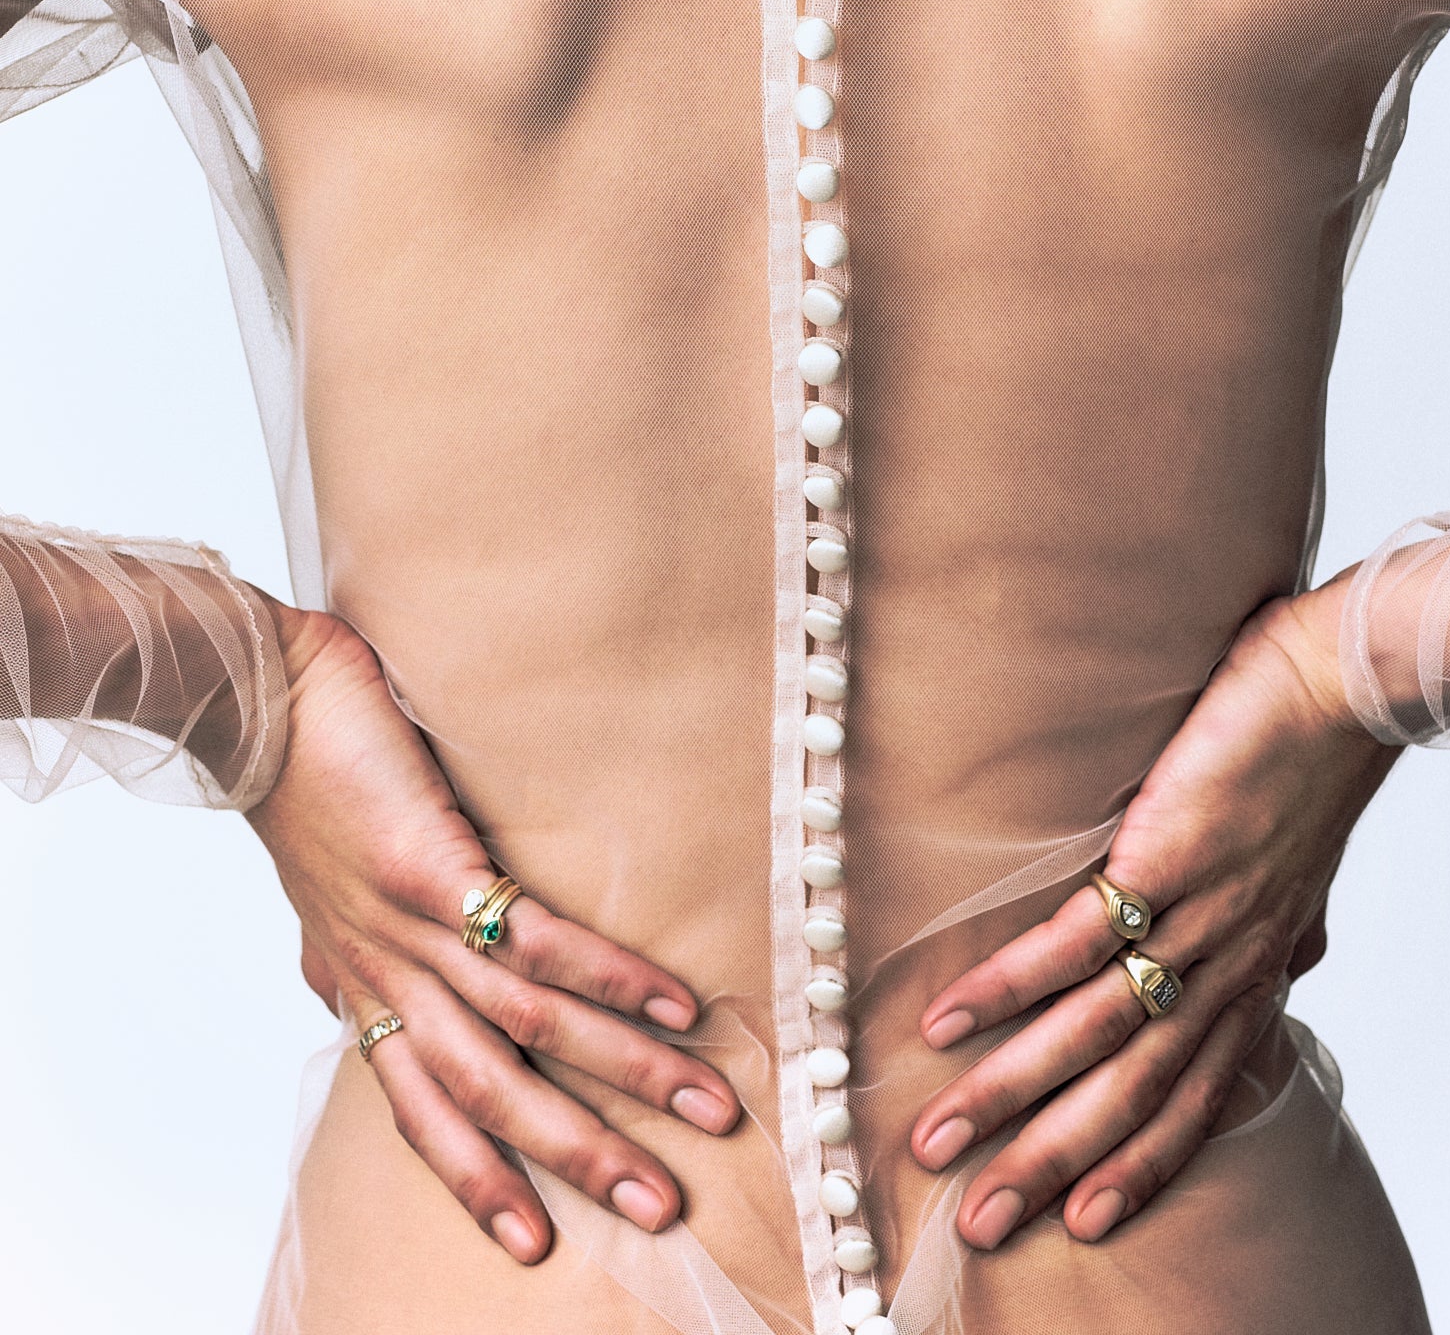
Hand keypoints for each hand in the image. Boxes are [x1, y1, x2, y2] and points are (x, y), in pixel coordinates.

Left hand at [246, 600, 740, 1264]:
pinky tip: (674, 1002)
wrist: (258, 695)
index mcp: (361, 981)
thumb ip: (336, 948)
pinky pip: (535, 941)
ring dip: (624, 1074)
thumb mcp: (315, 889)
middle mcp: (388, 972)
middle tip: (658, 1206)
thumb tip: (332, 988)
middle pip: (489, 1093)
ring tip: (704, 1107)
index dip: (476, 1179)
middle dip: (578, 1157)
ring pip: (527, 1028)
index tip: (535, 1242)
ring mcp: (410, 927)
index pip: (420, 1108)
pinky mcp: (434, 869)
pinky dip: (609, 978)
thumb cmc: (300, 775)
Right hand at [910, 573, 1394, 1248]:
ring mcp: (1195, 920)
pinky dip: (1008, 986)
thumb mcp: (1309, 872)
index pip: (1195, 1097)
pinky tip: (950, 1017)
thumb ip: (1292, 928)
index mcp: (1254, 973)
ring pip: (1094, 1032)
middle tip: (978, 1221)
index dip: (1141, 1166)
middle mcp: (1226, 966)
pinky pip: (1073, 941)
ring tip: (939, 1134)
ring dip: (1011, 1092)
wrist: (1341, 691)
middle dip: (1051, 1163)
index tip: (1081, 1222)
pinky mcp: (1161, 860)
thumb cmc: (1316, 767)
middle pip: (1132, 1093)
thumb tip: (1302, 957)